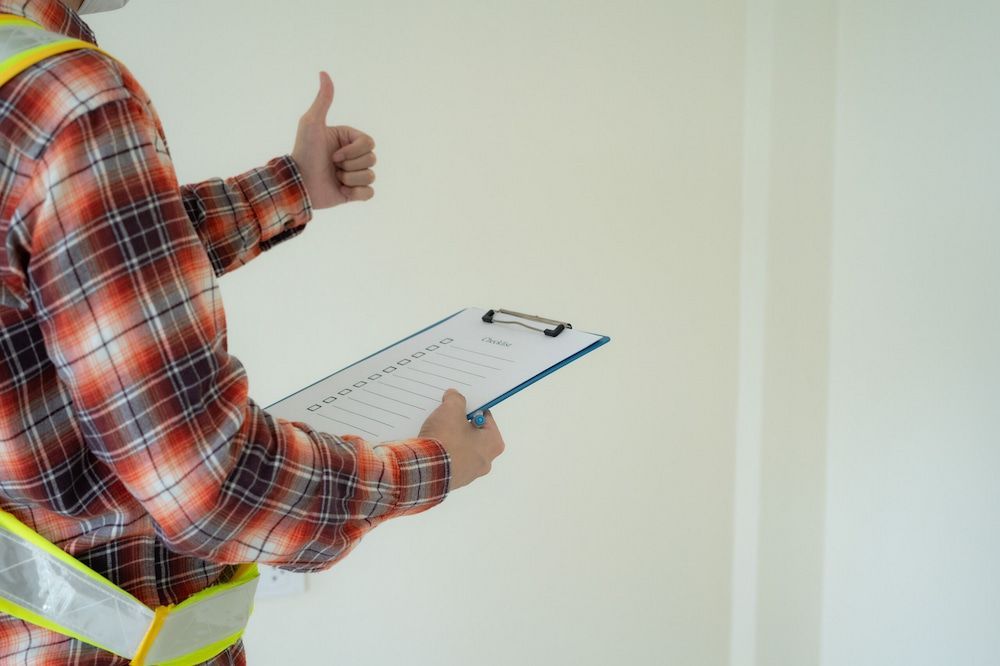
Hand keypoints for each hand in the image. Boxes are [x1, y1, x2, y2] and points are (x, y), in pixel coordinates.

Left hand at [291, 71, 375, 209]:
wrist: (298, 184)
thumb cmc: (303, 152)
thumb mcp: (312, 123)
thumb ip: (322, 100)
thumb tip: (324, 73)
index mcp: (348, 139)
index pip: (369, 143)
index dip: (353, 151)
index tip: (334, 155)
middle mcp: (353, 155)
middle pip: (372, 159)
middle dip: (351, 165)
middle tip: (332, 166)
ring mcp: (354, 174)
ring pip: (371, 176)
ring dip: (350, 179)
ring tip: (335, 179)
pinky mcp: (354, 193)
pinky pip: (369, 193)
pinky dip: (356, 193)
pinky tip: (341, 191)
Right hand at [419, 389, 504, 490]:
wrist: (424, 470)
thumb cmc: (445, 441)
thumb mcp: (451, 410)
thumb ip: (456, 399)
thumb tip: (453, 397)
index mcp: (493, 444)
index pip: (486, 418)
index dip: (472, 408)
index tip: (461, 404)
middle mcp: (485, 461)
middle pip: (474, 434)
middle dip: (460, 424)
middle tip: (447, 416)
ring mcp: (469, 473)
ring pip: (461, 448)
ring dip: (450, 439)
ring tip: (436, 431)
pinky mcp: (452, 480)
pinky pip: (449, 460)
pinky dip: (442, 452)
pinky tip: (431, 445)